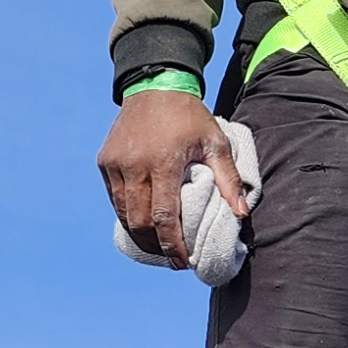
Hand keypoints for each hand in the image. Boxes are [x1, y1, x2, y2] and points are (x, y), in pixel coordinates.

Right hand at [98, 88, 245, 266]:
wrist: (154, 86)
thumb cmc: (189, 116)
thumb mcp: (215, 142)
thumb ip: (228, 179)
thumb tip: (242, 214)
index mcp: (163, 162)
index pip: (165, 216)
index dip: (173, 244)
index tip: (183, 262)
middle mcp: (134, 165)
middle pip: (141, 221)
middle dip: (156, 246)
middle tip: (173, 260)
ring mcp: (115, 164)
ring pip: (123, 213)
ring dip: (141, 235)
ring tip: (159, 248)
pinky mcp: (105, 162)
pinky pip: (114, 198)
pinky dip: (128, 215)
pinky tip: (143, 225)